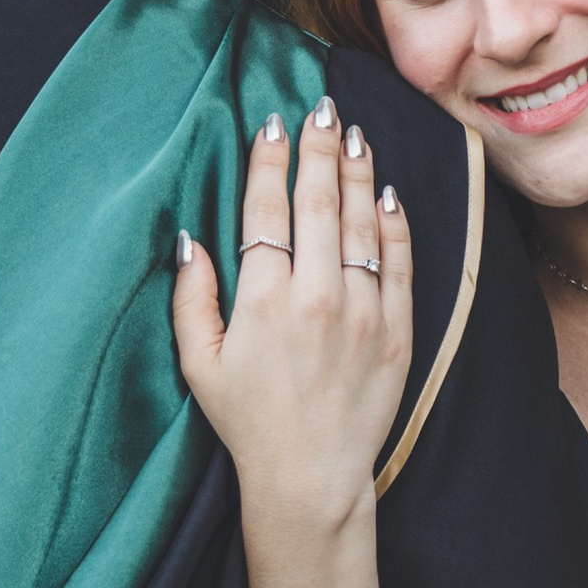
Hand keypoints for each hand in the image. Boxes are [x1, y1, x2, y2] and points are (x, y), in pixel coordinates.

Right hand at [172, 98, 413, 532]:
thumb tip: (188, 239)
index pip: (267, 209)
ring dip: (359, 174)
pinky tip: (388, 194)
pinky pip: (399, 262)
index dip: (270, 161)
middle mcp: (316, 294)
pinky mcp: (397, 331)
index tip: (274, 125)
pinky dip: (394, 224)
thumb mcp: (199, 363)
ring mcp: (363, 311)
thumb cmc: (247, 421)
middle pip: (318, 202)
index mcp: (263, 298)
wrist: (312, 478)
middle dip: (320, 149)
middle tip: (322, 110)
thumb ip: (191, 298)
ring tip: (355, 135)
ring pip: (362, 223)